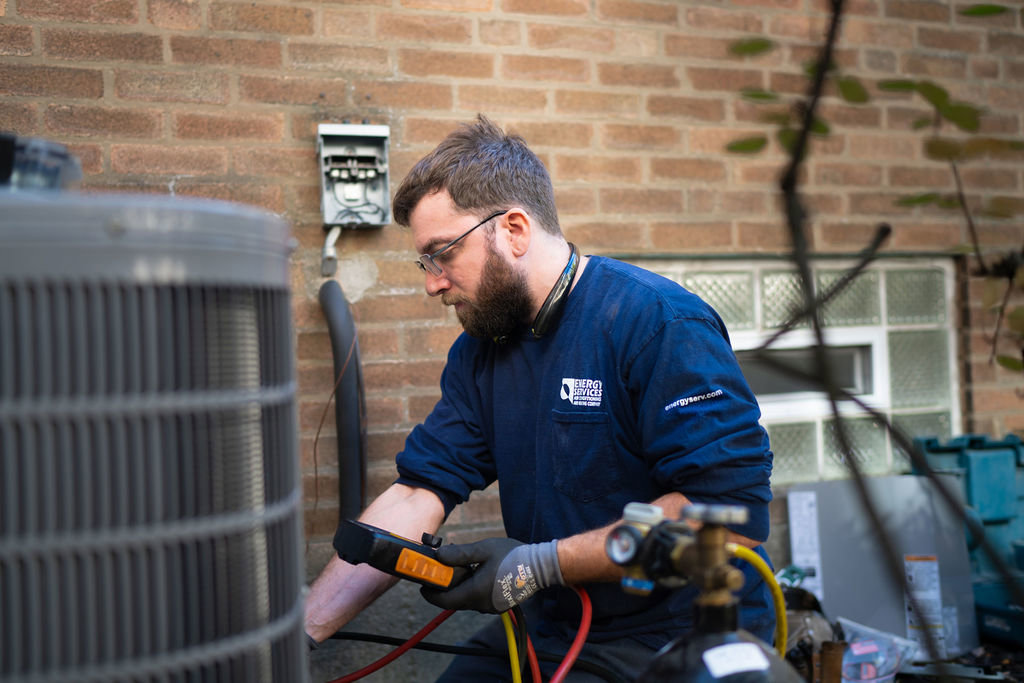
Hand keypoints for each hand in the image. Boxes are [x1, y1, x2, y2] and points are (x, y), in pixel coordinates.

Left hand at [420, 538, 562, 613]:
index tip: (422, 583)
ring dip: (459, 587)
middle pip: (453, 601)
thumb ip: (459, 554)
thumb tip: (438, 556)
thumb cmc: (513, 556)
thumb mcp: (483, 549)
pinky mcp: (498, 604)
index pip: (443, 600)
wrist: (540, 567)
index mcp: (475, 593)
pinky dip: (471, 589)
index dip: (429, 593)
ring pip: (466, 600)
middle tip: (440, 570)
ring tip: (461, 568)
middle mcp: (481, 605)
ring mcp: (490, 607)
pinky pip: (477, 600)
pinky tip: (476, 573)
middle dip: (444, 587)